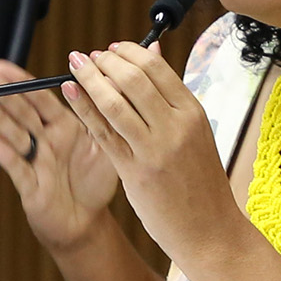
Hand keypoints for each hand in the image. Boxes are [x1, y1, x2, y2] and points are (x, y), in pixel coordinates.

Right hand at [0, 59, 120, 254]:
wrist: (89, 223)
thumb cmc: (96, 184)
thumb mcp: (107, 144)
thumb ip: (102, 115)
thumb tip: (107, 81)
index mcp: (63, 125)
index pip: (38, 97)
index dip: (19, 80)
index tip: (0, 66)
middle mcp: (45, 140)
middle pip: (20, 111)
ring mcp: (35, 161)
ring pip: (13, 134)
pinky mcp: (30, 185)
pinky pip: (16, 167)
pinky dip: (4, 154)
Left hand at [62, 42, 241, 262]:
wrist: (210, 231)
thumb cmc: (200, 182)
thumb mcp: (195, 133)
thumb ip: (170, 96)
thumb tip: (154, 49)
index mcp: (193, 112)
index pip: (156, 67)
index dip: (128, 52)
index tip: (111, 48)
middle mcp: (175, 126)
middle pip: (133, 78)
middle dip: (105, 61)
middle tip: (89, 56)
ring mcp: (154, 149)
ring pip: (114, 102)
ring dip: (89, 78)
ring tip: (76, 66)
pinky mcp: (135, 171)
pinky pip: (102, 132)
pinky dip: (83, 107)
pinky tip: (70, 91)